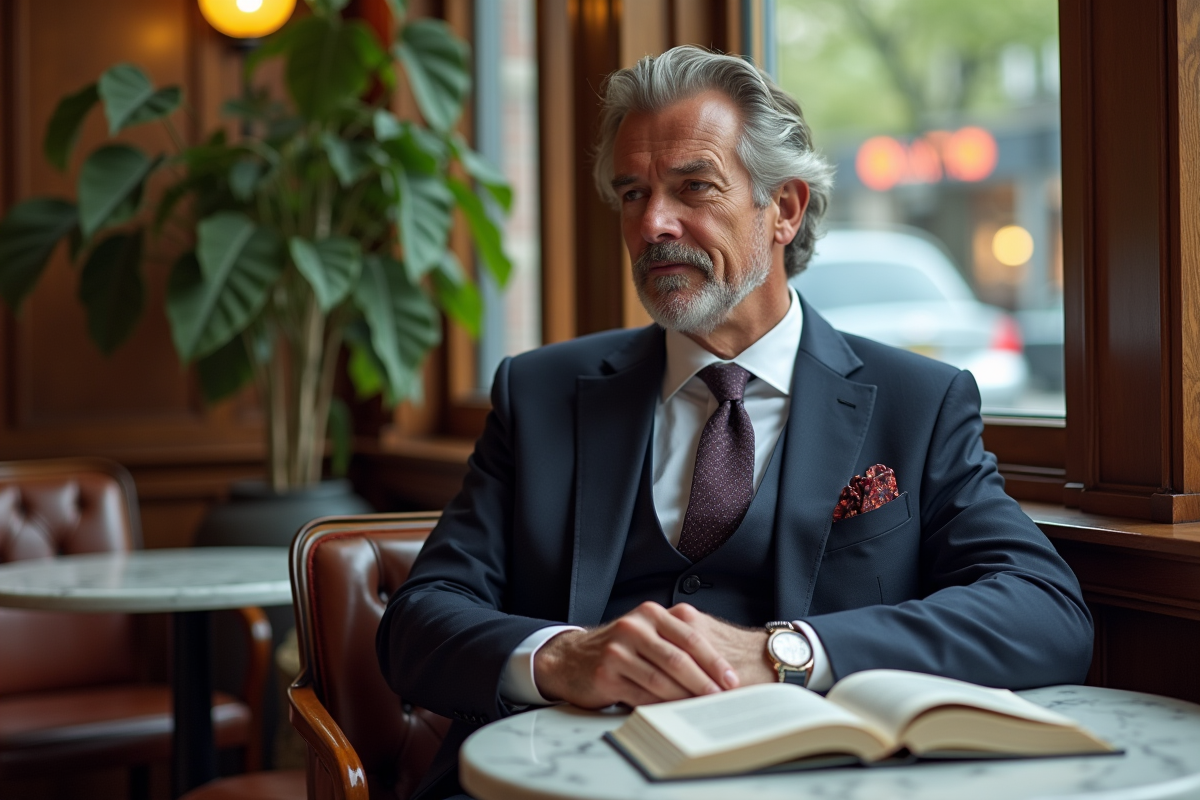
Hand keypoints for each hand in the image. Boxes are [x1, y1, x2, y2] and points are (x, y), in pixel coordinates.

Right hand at [533, 602, 770, 708]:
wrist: (572, 658)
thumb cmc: (620, 648)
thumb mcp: (645, 632)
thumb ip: (675, 639)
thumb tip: (717, 669)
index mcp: (650, 614)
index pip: (690, 637)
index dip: (714, 660)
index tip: (732, 679)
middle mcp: (633, 628)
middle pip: (678, 659)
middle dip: (705, 682)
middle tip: (723, 699)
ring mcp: (617, 651)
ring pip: (661, 680)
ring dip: (686, 698)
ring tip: (704, 710)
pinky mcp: (606, 674)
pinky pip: (641, 695)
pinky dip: (662, 707)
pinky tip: (676, 714)